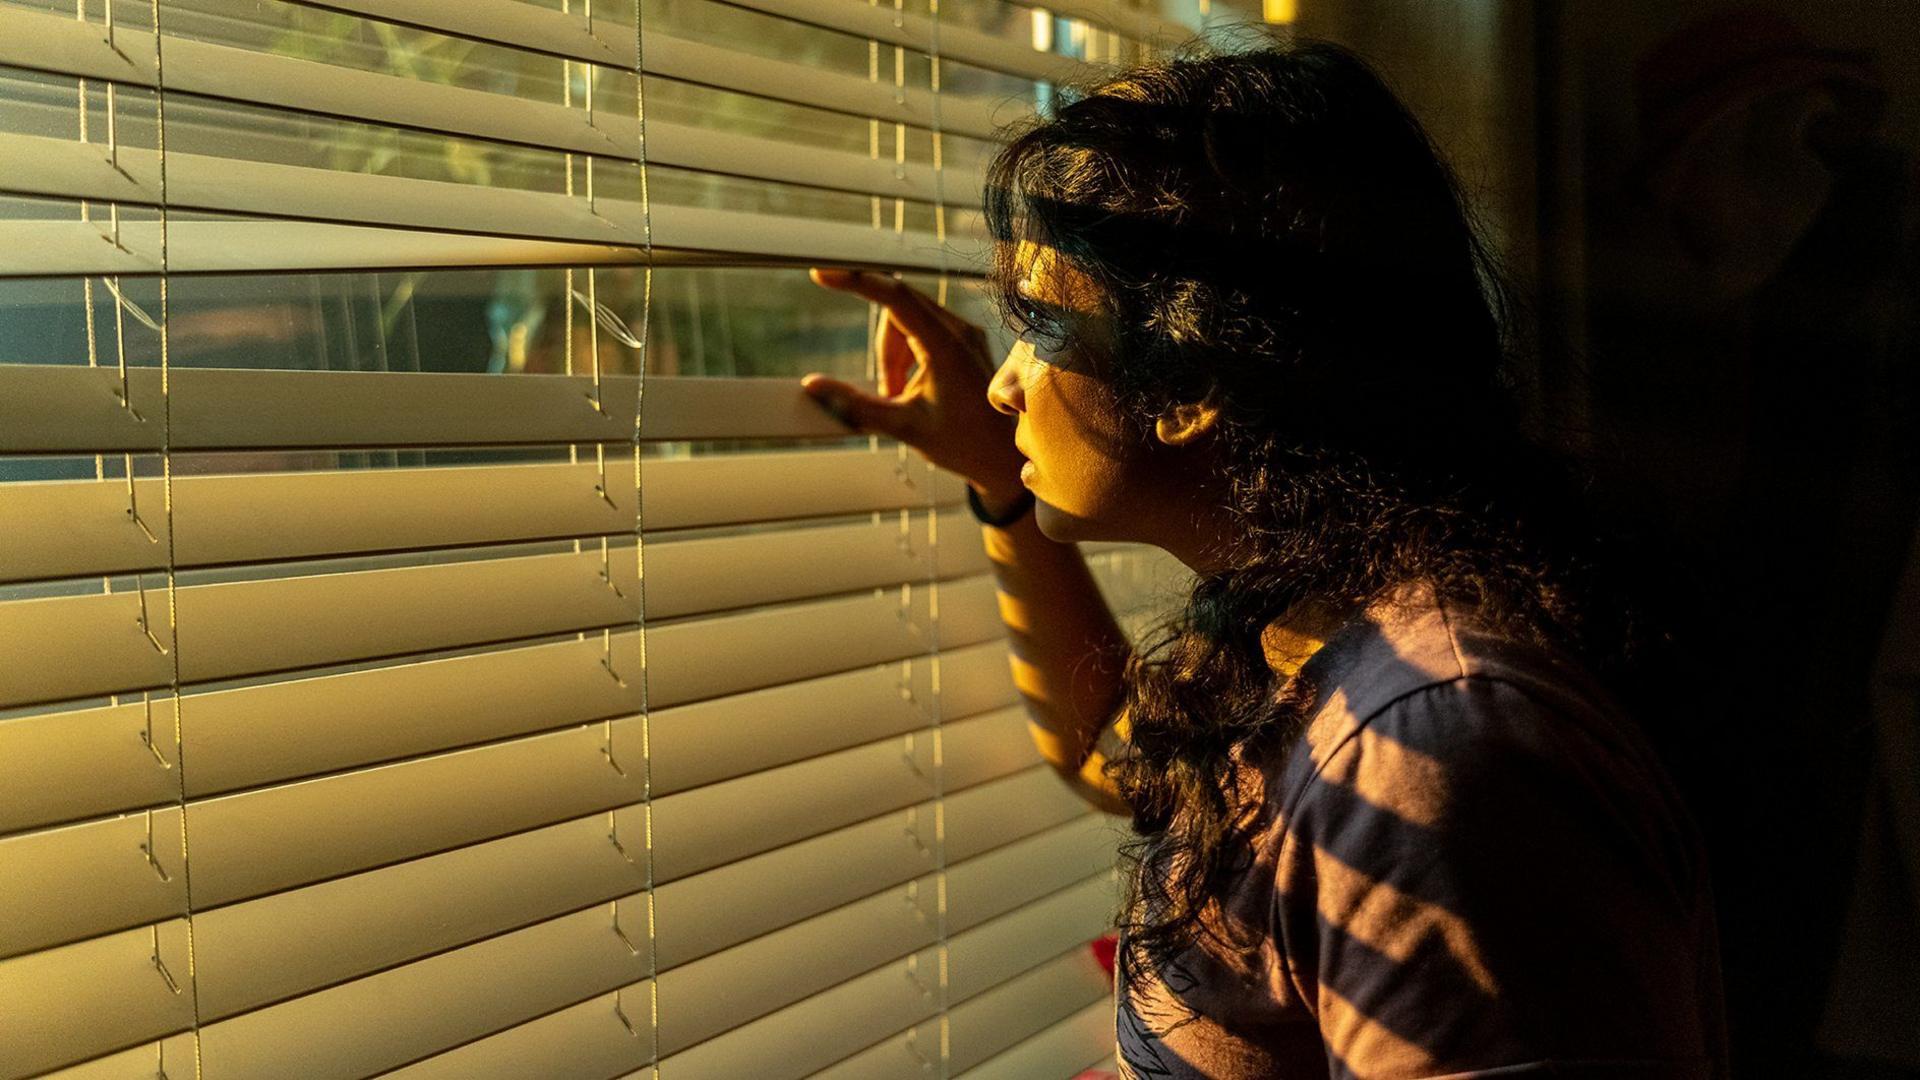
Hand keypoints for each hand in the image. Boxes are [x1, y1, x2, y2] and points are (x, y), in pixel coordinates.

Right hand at [802, 269, 1024, 502]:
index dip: (855, 281)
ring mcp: (965, 332)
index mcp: (946, 347)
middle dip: (882, 347)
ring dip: (894, 352)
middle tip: (888, 391)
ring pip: (908, 318)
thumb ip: (855, 405)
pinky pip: (924, 327)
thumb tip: (813, 385)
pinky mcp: (966, 340)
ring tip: (901, 395)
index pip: (894, 297)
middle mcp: (960, 330)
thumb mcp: (903, 427)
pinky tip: (913, 387)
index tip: (821, 274)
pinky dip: (908, 352)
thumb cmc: (962, 445)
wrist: (1003, 459)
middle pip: (898, 307)